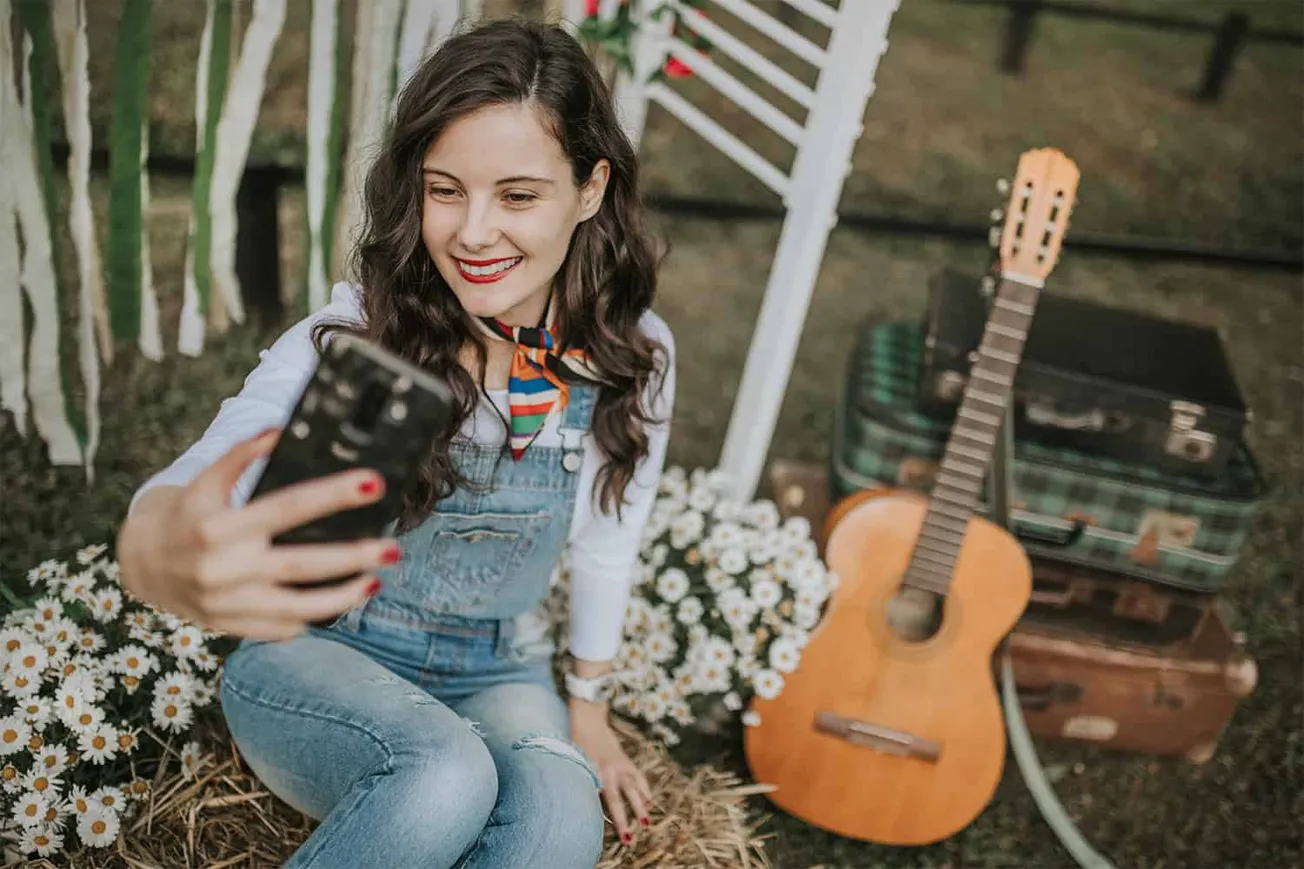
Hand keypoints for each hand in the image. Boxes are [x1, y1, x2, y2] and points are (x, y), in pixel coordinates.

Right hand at [116, 427, 398, 641]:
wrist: (142, 563)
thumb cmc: (187, 514)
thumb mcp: (206, 480)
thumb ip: (241, 456)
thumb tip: (281, 432)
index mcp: (218, 525)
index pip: (287, 506)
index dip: (332, 494)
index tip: (373, 484)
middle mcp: (223, 568)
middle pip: (301, 564)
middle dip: (353, 557)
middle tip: (393, 547)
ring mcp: (228, 604)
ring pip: (298, 608)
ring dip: (343, 596)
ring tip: (376, 580)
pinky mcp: (232, 626)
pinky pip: (282, 628)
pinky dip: (313, 615)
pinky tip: (340, 600)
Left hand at [570, 708, 652, 847]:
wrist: (588, 720)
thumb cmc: (577, 743)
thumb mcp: (576, 763)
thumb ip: (585, 782)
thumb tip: (589, 804)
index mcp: (597, 772)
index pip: (606, 800)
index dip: (612, 818)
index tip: (617, 831)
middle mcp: (611, 770)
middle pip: (623, 798)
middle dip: (628, 818)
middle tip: (633, 836)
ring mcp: (622, 765)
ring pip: (635, 788)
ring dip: (641, 806)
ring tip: (646, 823)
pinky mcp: (627, 760)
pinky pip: (639, 777)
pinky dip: (645, 789)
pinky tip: (649, 801)